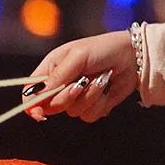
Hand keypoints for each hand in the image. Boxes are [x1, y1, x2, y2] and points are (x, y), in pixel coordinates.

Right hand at [21, 31, 137, 122]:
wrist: (133, 55)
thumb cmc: (103, 49)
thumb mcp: (77, 57)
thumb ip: (56, 78)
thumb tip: (37, 97)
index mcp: (50, 70)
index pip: (30, 92)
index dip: (31, 105)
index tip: (39, 113)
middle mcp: (60, 86)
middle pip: (50, 107)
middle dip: (67, 97)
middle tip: (81, 83)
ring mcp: (75, 97)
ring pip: (71, 112)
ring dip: (88, 97)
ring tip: (99, 79)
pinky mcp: (91, 106)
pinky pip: (88, 116)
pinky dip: (99, 103)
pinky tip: (105, 87)